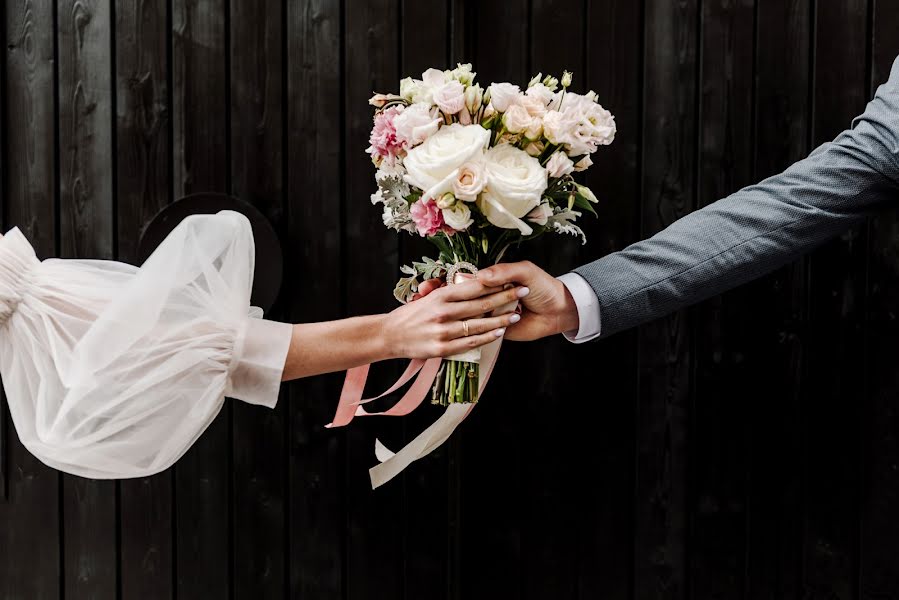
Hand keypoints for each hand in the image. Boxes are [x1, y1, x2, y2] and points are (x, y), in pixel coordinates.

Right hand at [382, 279, 527, 358]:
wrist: (389, 335)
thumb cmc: (410, 315)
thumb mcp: (427, 297)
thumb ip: (448, 291)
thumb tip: (471, 282)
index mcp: (440, 295)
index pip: (474, 286)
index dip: (495, 282)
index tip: (513, 278)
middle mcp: (443, 311)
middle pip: (481, 303)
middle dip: (505, 297)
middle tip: (523, 292)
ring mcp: (443, 330)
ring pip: (479, 324)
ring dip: (500, 319)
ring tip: (516, 314)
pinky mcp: (443, 348)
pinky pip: (470, 342)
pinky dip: (486, 337)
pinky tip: (499, 332)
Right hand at [475, 261, 578, 340]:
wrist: (558, 310)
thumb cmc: (543, 288)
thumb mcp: (525, 272)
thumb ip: (504, 271)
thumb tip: (481, 275)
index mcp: (492, 280)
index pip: (471, 282)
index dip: (472, 286)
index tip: (481, 287)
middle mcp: (487, 297)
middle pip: (470, 301)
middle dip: (484, 302)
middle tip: (504, 300)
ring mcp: (490, 314)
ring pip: (475, 317)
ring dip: (489, 315)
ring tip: (512, 310)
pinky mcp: (496, 329)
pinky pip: (486, 332)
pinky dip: (492, 328)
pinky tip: (507, 322)